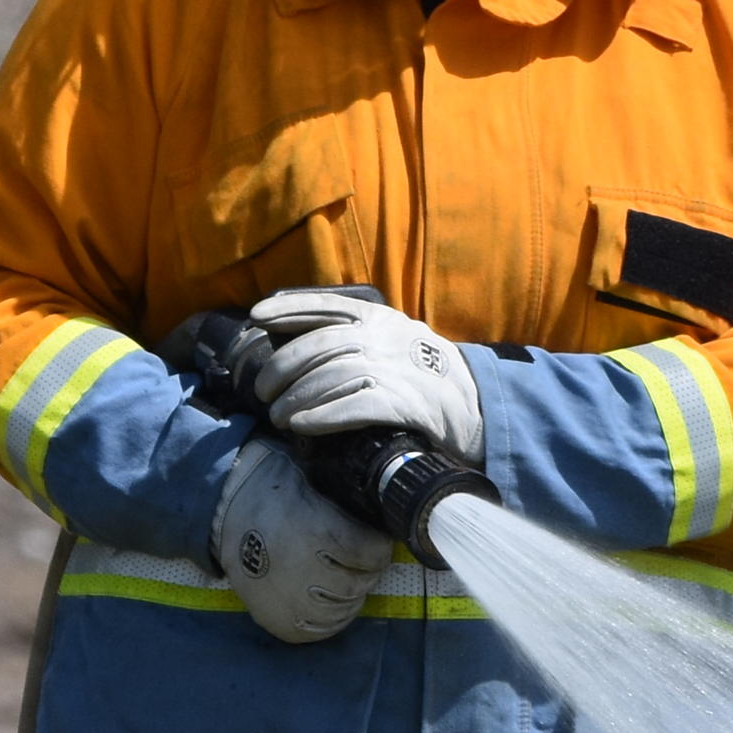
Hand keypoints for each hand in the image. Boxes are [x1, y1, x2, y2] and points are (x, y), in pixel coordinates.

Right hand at [210, 435, 393, 644]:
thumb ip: (347, 500)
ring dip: (351, 596)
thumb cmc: (272, 491)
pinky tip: (330, 600)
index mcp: (315, 533)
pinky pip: (316, 631)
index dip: (379, 547)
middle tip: (363, 562)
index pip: (370, 553)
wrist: (222, 510)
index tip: (376, 541)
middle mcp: (301, 571)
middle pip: (357, 584)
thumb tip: (383, 508)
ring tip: (346, 580)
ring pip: (341, 611)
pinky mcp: (274, 619)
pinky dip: (330, 619)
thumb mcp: (313, 480)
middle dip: (367, 572)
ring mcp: (285, 600)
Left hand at [244, 285, 480, 458]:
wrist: (476, 406)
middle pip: (318, 346)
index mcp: (379, 318)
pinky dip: (322, 417)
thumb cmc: (425, 375)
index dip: (287, 309)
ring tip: (279, 417)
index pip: (325, 306)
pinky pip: (353, 407)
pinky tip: (302, 426)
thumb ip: (359, 334)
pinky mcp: (404, 404)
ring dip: (296, 399)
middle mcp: (384, 339)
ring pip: (330, 378)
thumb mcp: (395, 339)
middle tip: (264, 393)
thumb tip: (303, 342)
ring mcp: (394, 370)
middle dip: (282, 368)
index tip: (256, 317)